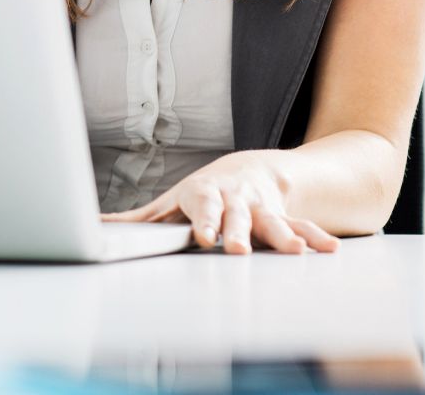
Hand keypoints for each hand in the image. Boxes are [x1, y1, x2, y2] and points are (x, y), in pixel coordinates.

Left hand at [98, 151, 341, 254]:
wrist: (249, 172)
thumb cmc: (201, 195)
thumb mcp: (169, 205)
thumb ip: (137, 221)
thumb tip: (96, 225)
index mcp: (202, 195)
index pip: (200, 204)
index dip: (202, 220)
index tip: (203, 236)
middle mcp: (233, 200)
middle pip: (235, 214)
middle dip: (237, 230)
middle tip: (237, 248)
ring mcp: (260, 209)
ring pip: (273, 221)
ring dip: (284, 236)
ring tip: (295, 252)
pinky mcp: (284, 218)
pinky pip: (301, 227)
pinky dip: (314, 237)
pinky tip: (328, 250)